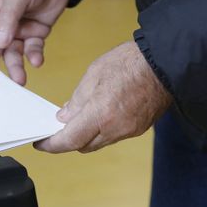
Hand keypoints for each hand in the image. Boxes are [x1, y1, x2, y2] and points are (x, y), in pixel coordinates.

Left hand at [35, 41, 172, 152]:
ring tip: (74, 121)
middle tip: (54, 130)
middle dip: (67, 141)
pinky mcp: (139, 129)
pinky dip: (100, 131)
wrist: (167, 61)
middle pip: (83, 146)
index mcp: (101, 114)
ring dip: (84, 136)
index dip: (52, 145)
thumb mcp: (93, 75)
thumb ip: (76, 100)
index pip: (69, 140)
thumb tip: (64, 118)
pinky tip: (96, 117)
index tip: (40, 143)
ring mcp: (129, 131)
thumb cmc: (131, 62)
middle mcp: (115, 128)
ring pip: (98, 143)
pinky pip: (113, 137)